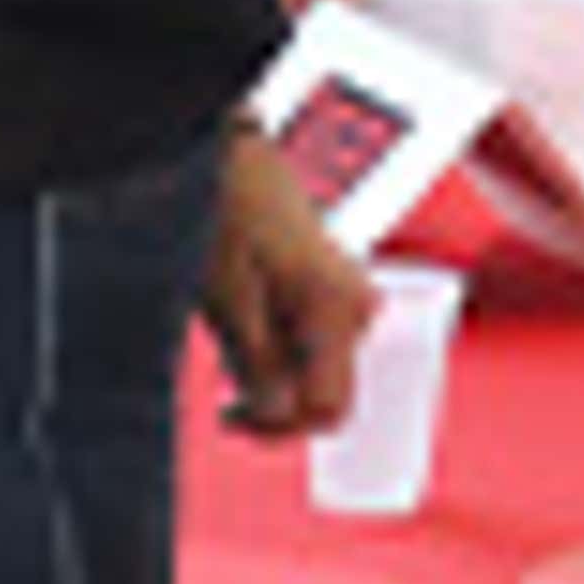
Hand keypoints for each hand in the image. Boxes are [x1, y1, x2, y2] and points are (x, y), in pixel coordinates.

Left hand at [204, 131, 371, 438]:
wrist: (238, 153)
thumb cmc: (230, 217)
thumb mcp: (229, 301)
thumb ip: (257, 367)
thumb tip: (273, 419)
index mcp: (336, 310)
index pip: (330, 409)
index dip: (279, 430)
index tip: (231, 413)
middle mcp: (357, 304)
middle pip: (329, 391)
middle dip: (278, 400)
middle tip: (226, 386)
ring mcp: (352, 290)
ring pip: (321, 365)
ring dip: (278, 373)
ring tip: (230, 342)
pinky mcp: (336, 280)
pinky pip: (317, 338)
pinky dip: (283, 346)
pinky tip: (248, 322)